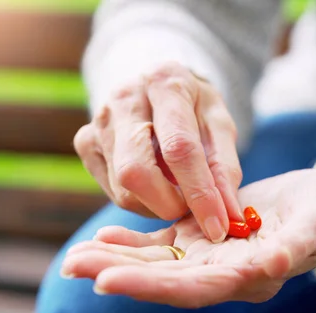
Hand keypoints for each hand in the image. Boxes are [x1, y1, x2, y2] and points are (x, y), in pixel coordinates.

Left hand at [60, 169, 315, 307]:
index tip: (107, 280)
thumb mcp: (315, 227)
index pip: (192, 288)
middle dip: (118, 274)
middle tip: (73, 265)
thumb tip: (270, 266)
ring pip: (157, 264)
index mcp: (249, 277)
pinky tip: (106, 234)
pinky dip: (134, 243)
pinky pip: (164, 244)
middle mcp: (223, 274)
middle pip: (164, 280)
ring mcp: (210, 257)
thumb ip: (293, 249)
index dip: (150, 286)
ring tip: (76, 256)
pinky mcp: (204, 237)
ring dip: (116, 260)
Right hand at [74, 62, 242, 242]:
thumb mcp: (220, 125)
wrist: (156, 88)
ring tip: (177, 189)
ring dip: (157, 204)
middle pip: (137, 172)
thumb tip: (231, 217)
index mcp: (165, 82)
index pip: (179, 148)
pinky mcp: (85, 142)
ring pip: (124, 189)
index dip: (199, 193)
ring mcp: (98, 121)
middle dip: (169, 204)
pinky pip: (113, 191)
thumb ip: (226, 169)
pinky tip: (155, 184)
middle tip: (191, 209)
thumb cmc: (194, 107)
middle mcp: (124, 98)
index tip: (218, 227)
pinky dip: (141, 201)